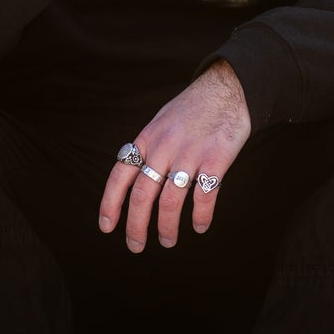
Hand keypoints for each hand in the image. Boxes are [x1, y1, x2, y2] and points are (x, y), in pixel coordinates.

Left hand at [99, 61, 249, 250]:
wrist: (226, 88)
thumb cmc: (191, 108)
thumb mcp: (160, 122)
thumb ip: (148, 149)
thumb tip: (133, 178)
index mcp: (147, 139)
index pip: (121, 175)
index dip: (110, 203)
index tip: (107, 227)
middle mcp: (164, 147)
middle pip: (143, 194)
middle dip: (136, 226)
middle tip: (135, 246)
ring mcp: (190, 153)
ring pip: (170, 200)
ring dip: (167, 227)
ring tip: (167, 241)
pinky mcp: (216, 158)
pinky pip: (204, 196)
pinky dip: (200, 216)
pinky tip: (199, 226)